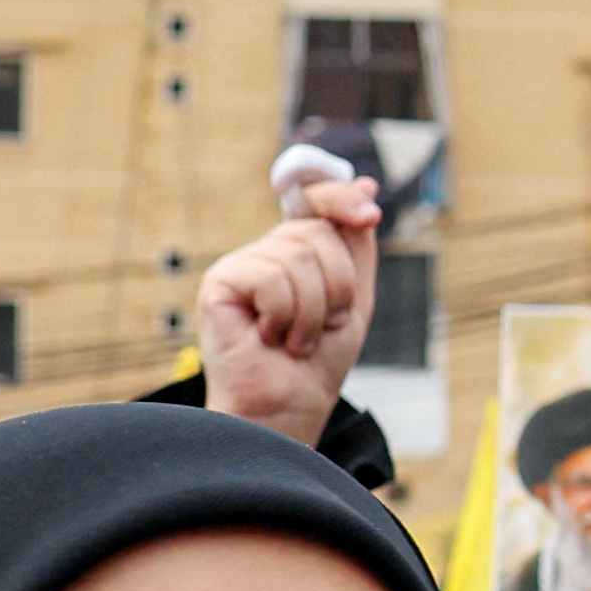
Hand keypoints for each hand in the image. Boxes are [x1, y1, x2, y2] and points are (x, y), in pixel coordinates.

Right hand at [199, 171, 384, 440]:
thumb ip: (356, 245)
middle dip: (339, 286)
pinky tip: (269, 338)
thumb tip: (366, 184)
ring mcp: (240, 266)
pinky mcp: (219, 283)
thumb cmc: (317, 362)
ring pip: (300, 256)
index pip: (315, 200)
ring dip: (314, 311)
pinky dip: (286, 316)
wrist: (289, 406)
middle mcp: (264, 253)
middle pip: (317, 232)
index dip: (340, 198)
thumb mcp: (353, 297)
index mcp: (294, 253)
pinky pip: (273, 278)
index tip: (370, 213)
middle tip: (323, 325)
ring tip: (296, 339)